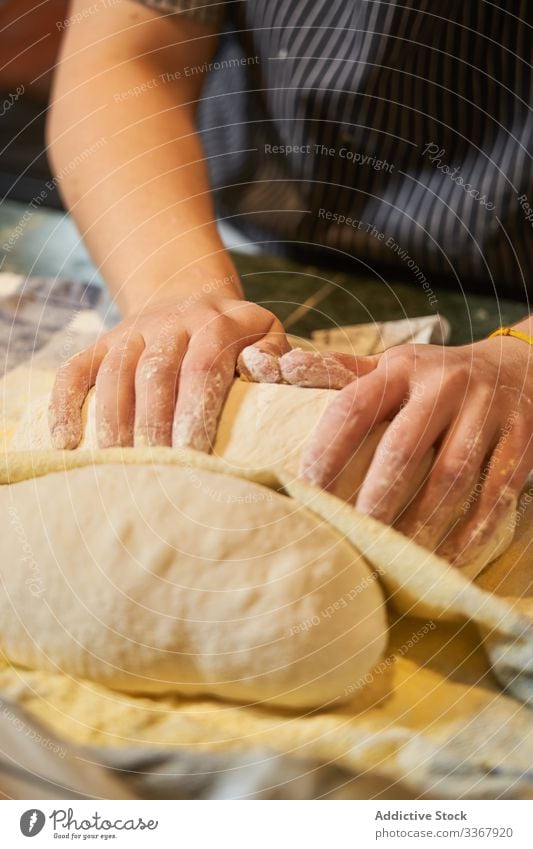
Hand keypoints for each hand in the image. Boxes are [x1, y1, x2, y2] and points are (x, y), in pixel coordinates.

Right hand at [49, 293, 287, 450]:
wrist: (187, 296)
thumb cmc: (234, 335)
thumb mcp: (265, 332)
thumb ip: (274, 354)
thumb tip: (263, 372)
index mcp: (215, 323)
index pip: (203, 366)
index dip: (196, 410)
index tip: (195, 454)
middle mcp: (169, 323)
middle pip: (156, 372)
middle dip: (155, 423)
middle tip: (158, 466)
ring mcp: (131, 333)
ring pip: (115, 373)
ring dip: (113, 420)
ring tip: (118, 462)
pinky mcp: (101, 344)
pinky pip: (75, 369)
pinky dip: (66, 403)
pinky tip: (67, 443)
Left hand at [250, 341, 531, 565]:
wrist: (522, 366)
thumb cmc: (439, 375)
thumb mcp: (395, 365)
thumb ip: (345, 371)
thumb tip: (288, 365)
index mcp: (401, 369)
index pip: (353, 407)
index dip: (326, 451)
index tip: (306, 490)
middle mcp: (444, 385)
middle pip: (403, 448)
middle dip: (376, 497)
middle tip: (354, 535)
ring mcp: (487, 410)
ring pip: (451, 474)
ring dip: (422, 520)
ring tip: (398, 556)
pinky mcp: (521, 438)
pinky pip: (497, 489)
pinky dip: (474, 527)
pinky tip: (451, 555)